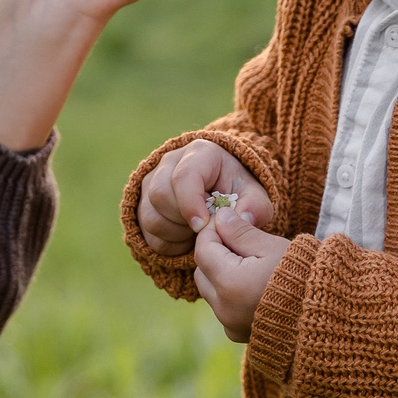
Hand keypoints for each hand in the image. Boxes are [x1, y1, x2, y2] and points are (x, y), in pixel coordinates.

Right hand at [138, 139, 273, 257]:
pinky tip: (185, 240)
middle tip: (204, 230)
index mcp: (200, 153)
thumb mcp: (253, 195)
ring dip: (174, 234)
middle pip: (160, 195)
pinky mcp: (143, 202)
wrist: (218, 190)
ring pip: (150, 215)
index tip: (201, 226)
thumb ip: (254, 206)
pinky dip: (166, 243)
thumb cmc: (235, 190)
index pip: (184, 176)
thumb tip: (243, 218)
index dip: (190, 204)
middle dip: (182, 221)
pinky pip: (146, 231)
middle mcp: (169, 162)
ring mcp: (152, 181)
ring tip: (196, 235)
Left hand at [191, 208, 290, 343]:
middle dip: (215, 254)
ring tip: (251, 265)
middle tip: (240, 243)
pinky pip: (223, 309)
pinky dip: (231, 296)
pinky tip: (254, 287)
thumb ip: (240, 232)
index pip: (203, 250)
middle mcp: (224, 308)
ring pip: (211, 291)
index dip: (212, 232)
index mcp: (229, 283)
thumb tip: (220, 217)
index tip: (227, 223)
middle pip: (203, 272)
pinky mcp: (238, 334)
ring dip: (222, 275)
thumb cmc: (303, 275)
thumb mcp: (271, 247)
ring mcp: (230, 324)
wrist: (325, 313)